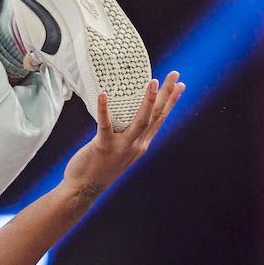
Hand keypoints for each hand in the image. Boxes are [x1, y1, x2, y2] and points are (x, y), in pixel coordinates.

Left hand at [62, 72, 183, 193]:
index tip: (180, 85)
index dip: (171, 102)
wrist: (83, 189)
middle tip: (174, 74)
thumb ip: (126, 135)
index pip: (160, 119)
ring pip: (140, 122)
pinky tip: (103, 94)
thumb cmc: (98, 168)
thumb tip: (125, 113)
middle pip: (156, 116)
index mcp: (141, 144)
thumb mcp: (120, 151)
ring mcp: (122, 147)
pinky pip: (105, 125)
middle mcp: (136, 145)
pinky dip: (104, 109)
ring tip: (153, 81)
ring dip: (148, 101)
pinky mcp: (104, 147)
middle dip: (167, 94)